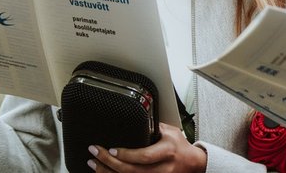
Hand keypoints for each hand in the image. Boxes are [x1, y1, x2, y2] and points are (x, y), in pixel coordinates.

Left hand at [87, 123, 205, 171]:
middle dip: (109, 163)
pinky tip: (104, 172)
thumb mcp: (170, 131)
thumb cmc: (179, 146)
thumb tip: (134, 118)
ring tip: (93, 163)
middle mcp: (162, 168)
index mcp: (167, 151)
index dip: (125, 155)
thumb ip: (152, 127)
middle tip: (94, 152)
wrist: (192, 164)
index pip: (143, 156)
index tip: (109, 149)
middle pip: (132, 171)